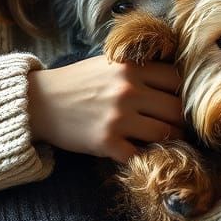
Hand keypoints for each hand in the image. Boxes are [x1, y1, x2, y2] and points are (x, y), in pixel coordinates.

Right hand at [27, 54, 183, 162]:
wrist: (39, 103)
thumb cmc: (77, 82)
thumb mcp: (109, 63)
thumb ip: (139, 69)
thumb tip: (177, 79)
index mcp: (131, 68)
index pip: (177, 79)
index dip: (181, 92)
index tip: (177, 100)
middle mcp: (128, 91)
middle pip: (177, 109)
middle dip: (180, 120)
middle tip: (176, 125)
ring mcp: (118, 118)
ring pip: (165, 133)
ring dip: (168, 139)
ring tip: (163, 140)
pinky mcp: (107, 143)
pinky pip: (140, 154)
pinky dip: (144, 156)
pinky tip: (140, 151)